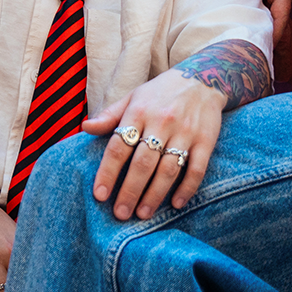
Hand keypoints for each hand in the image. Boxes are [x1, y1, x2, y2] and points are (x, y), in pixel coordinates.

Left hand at [82, 75, 225, 221]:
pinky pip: (196, 168)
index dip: (107, 172)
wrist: (203, 77)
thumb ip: (110, 115)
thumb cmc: (160, 92)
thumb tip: (85, 128)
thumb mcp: (133, 97)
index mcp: (138, 111)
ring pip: (168, 169)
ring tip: (143, 214)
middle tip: (120, 214)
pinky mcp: (206, 140)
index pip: (118, 146)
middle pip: (142, 163)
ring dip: (155, 194)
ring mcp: (185, 132)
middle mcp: (161, 122)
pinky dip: (187, 188)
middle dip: (130, 191)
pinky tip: (176, 204)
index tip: (99, 195)